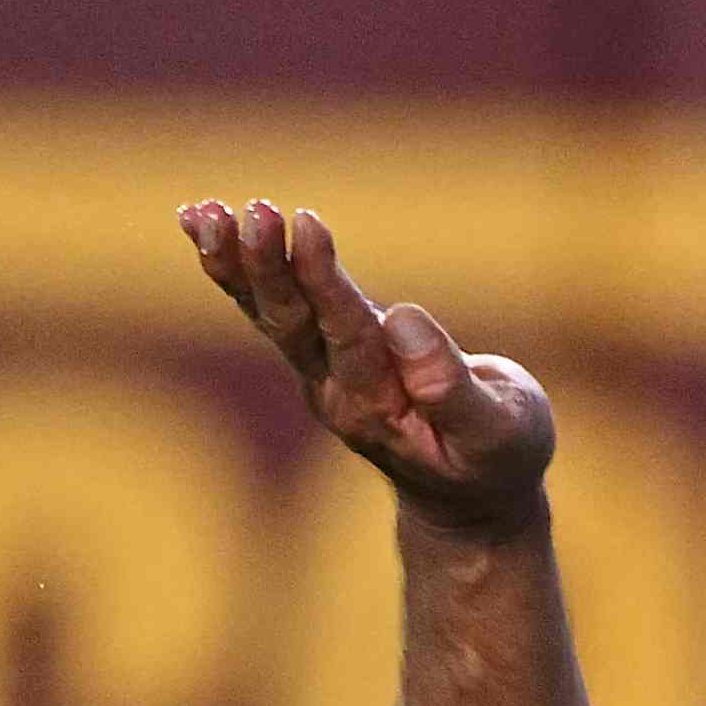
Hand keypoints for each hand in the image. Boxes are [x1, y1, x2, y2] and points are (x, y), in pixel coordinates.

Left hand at [177, 201, 554, 529]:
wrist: (463, 495)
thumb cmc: (496, 456)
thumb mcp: (500, 432)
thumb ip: (454, 388)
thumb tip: (405, 317)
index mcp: (380, 405)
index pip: (344, 333)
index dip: (321, 279)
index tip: (305, 224)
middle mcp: (334, 390)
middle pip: (289, 324)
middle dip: (267, 267)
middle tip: (252, 211)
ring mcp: (318, 375)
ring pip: (267, 314)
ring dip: (236, 263)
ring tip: (206, 212)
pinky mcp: (316, 358)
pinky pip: (268, 307)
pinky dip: (235, 266)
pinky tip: (205, 221)